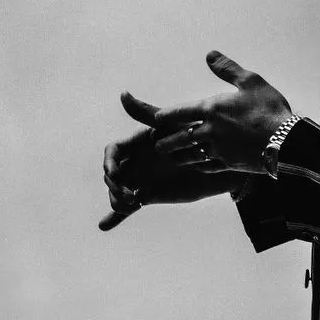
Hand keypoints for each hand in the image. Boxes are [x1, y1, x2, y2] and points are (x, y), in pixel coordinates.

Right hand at [99, 93, 242, 231]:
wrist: (215, 161)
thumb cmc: (194, 135)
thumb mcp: (170, 124)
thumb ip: (146, 112)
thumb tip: (123, 94)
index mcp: (136, 144)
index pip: (112, 153)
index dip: (109, 163)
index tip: (116, 172)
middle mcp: (134, 162)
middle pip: (110, 175)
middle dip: (114, 185)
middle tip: (130, 194)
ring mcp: (139, 180)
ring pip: (116, 192)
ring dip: (116, 200)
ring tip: (132, 203)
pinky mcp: (147, 196)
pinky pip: (127, 208)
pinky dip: (114, 217)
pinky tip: (104, 225)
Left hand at [151, 50, 293, 173]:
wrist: (287, 141)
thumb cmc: (270, 108)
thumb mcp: (251, 81)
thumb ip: (228, 69)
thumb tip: (210, 55)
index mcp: (212, 109)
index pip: (178, 112)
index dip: (164, 115)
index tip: (157, 118)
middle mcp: (209, 131)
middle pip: (179, 138)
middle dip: (166, 142)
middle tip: (158, 145)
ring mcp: (218, 150)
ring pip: (189, 155)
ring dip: (179, 156)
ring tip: (173, 157)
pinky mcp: (228, 164)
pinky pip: (207, 167)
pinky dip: (199, 166)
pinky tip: (198, 166)